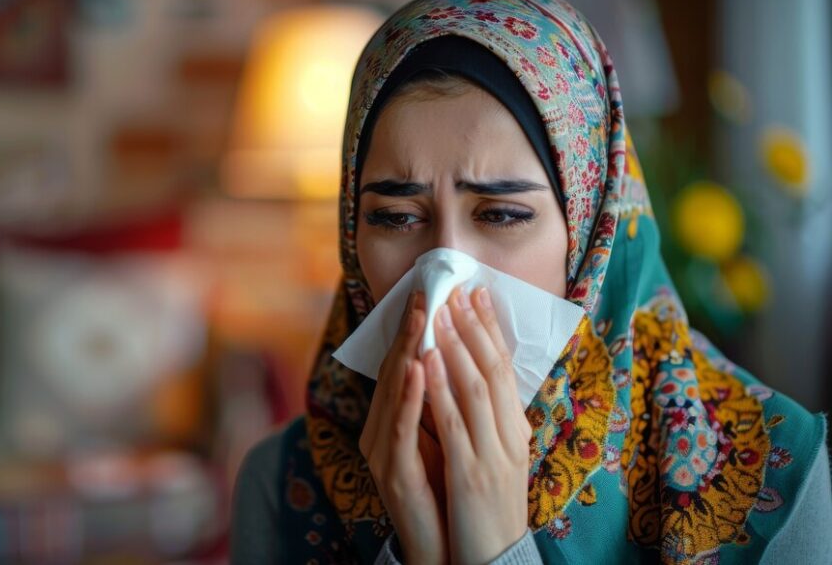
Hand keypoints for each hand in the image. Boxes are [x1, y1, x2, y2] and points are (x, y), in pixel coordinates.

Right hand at [359, 291, 447, 564]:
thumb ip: (439, 402)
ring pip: (393, 392)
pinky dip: (409, 395)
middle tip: (424, 292)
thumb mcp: (443, 437)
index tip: (431, 294)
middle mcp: (379, 430)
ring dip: (408, 352)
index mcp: (391, 422)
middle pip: (394, 371)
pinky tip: (417, 368)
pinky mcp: (392, 471)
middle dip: (410, 330)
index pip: (402, 365)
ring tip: (421, 318)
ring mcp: (382, 451)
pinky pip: (401, 427)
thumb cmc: (445, 491)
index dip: (414, 329)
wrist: (444, 549)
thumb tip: (452, 358)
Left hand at [425, 285, 532, 564]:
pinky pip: (453, 423)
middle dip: (475, 326)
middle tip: (459, 288)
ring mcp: (493, 455)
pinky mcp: (472, 474)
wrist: (496, 560)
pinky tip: (426, 361)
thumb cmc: (492, 512)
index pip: (507, 371)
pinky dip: (439, 388)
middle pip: (494, 371)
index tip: (478, 295)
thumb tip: (481, 385)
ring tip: (442, 311)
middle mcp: (511, 438)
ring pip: (475, 389)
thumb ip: (493, 425)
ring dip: (456, 345)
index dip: (492, 330)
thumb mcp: (499, 462)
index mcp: (517, 434)